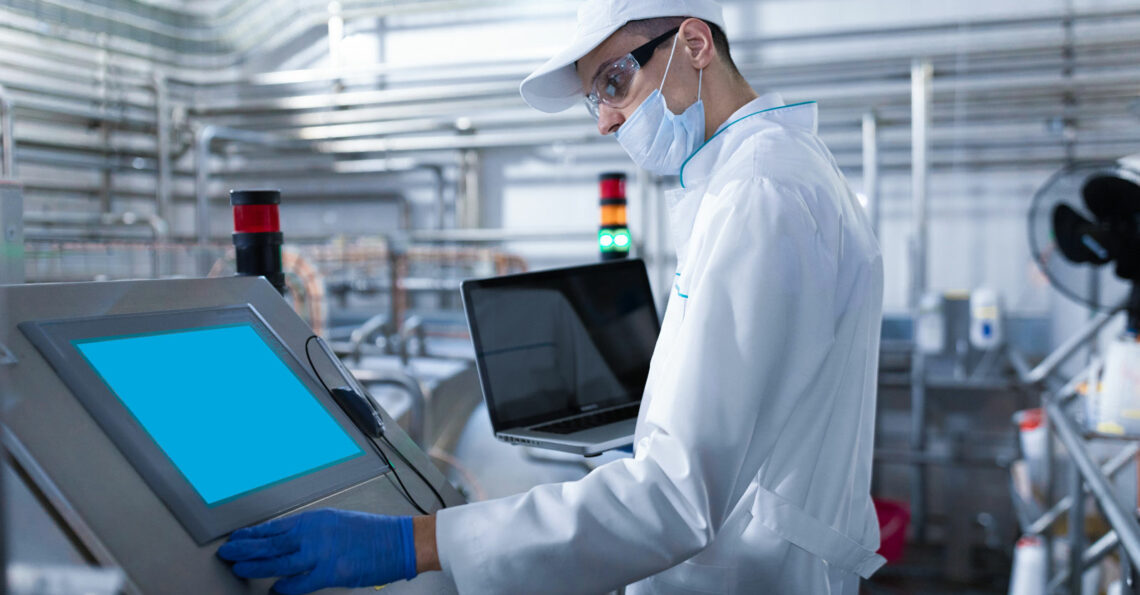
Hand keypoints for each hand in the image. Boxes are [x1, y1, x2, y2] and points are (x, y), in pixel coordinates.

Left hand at [217, 509, 415, 594]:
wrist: (398, 540)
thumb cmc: (373, 533)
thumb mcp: (337, 523)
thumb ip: (312, 533)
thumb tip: (289, 543)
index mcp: (316, 519)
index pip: (276, 527)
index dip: (253, 534)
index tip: (238, 537)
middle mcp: (314, 533)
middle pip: (271, 542)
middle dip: (246, 548)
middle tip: (228, 552)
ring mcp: (321, 553)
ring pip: (278, 561)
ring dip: (256, 565)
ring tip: (239, 567)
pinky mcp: (330, 572)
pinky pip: (299, 582)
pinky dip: (285, 587)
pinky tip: (273, 589)